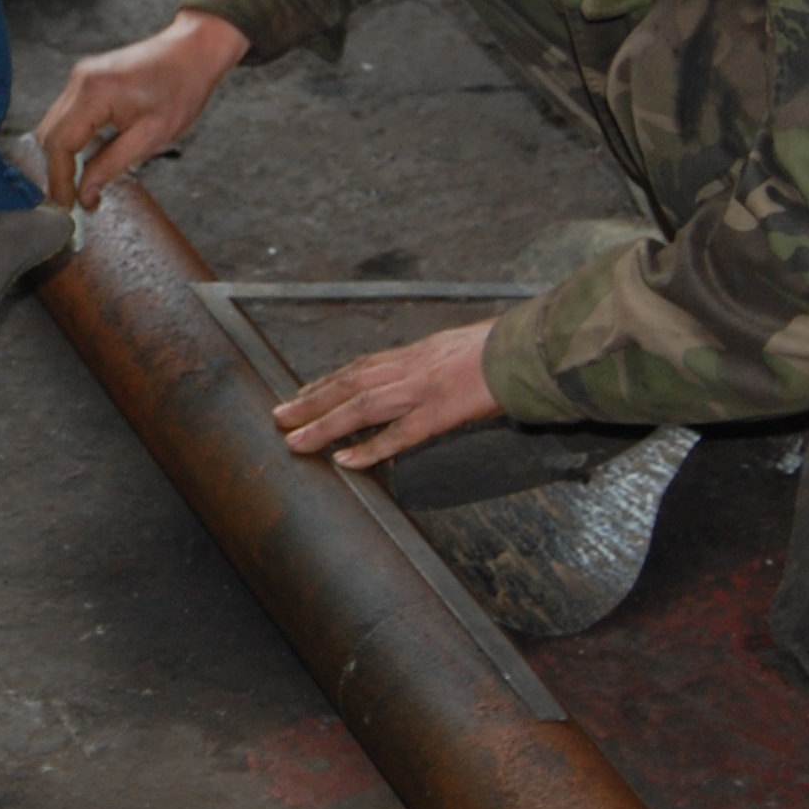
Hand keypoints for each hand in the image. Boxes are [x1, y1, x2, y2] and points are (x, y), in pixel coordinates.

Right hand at [32, 8, 248, 207]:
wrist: (192, 51)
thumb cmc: (181, 87)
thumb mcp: (151, 136)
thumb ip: (112, 166)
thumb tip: (85, 193)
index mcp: (94, 93)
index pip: (59, 143)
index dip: (59, 178)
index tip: (65, 204)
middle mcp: (80, 81)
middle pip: (49, 135)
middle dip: (54, 170)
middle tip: (67, 201)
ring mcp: (80, 78)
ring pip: (53, 126)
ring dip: (60, 156)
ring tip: (74, 185)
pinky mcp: (86, 80)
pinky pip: (66, 116)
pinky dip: (69, 140)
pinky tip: (82, 159)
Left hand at [273, 319, 500, 469]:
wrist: (530, 346)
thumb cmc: (503, 348)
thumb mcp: (462, 347)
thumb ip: (440, 362)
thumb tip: (432, 373)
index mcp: (416, 353)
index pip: (361, 367)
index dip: (328, 382)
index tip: (302, 393)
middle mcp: (411, 368)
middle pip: (349, 384)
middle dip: (311, 401)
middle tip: (279, 417)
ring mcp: (423, 389)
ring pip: (362, 407)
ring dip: (325, 424)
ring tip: (296, 440)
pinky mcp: (441, 412)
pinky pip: (399, 435)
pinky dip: (370, 448)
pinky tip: (346, 461)